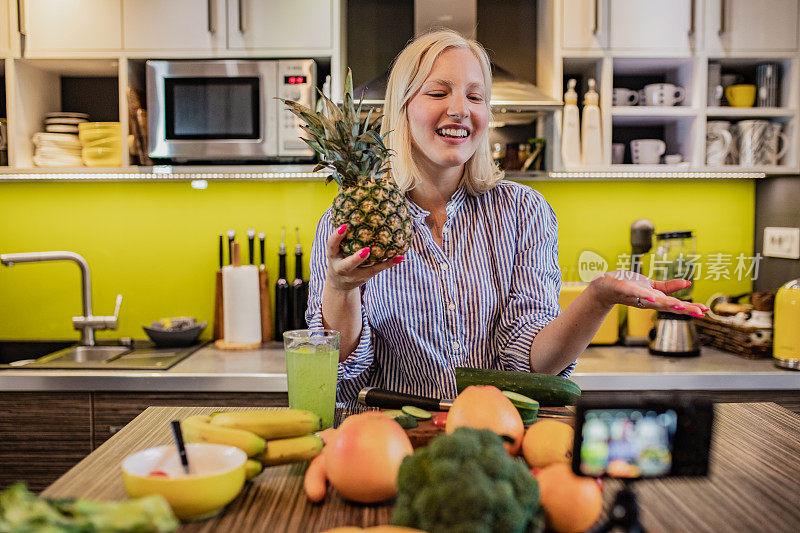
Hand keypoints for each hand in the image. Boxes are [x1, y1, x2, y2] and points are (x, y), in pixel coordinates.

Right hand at [324, 223, 403, 291]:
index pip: (331, 245)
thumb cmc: (339, 257)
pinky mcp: (365, 277)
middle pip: (347, 265)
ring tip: (392, 255)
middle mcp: (341, 268)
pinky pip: (378, 270)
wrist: (339, 284)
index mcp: (333, 255)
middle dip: (356, 258)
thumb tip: (352, 208)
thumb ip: (341, 235)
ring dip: (379, 263)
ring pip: (366, 271)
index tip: (344, 226)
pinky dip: (389, 263)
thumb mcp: (335, 248)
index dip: (336, 236)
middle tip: (367, 250)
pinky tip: (399, 257)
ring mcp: (353, 275)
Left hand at [588, 271, 708, 316]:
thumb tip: (688, 284)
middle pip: (668, 306)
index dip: (690, 308)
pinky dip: (645, 295)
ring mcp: (636, 296)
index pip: (675, 305)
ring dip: (667, 303)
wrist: (604, 287)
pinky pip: (636, 292)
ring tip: (682, 306)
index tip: (705, 311)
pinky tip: (653, 297)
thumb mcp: (651, 286)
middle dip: (685, 309)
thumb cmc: (629, 286)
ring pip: (654, 301)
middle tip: (700, 313)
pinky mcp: (625, 288)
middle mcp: (647, 301)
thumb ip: (668, 287)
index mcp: (655, 300)